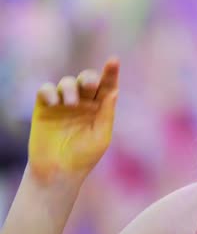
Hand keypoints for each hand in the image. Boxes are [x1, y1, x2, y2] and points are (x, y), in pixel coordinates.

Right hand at [28, 58, 119, 182]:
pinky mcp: (45, 107)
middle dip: (89, 77)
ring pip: (67, 82)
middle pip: (87, 79)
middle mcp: (83, 102)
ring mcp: (63, 103)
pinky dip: (50, 91)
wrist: (58, 172)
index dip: (111, 72)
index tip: (114, 61)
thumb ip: (107, 113)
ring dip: (70, 88)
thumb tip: (114, 91)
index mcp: (101, 107)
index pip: (107, 86)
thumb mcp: (101, 136)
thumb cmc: (84, 156)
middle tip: (90, 85)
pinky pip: (46, 90)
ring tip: (70, 104)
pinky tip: (53, 102)